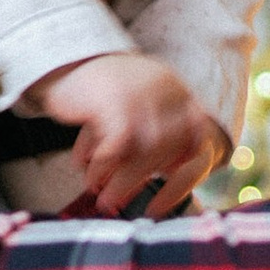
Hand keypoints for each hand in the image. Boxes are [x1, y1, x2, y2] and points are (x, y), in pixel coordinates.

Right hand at [35, 49, 223, 216]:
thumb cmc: (105, 100)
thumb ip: (153, 152)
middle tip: (113, 202)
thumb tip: (154, 202)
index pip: (201, 146)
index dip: (181, 184)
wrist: (68, 61)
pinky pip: (116, 146)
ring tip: (98, 192)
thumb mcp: (140, 118)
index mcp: (183, 99)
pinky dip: (100, 166)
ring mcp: (144, 93)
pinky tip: (83, 169)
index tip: (155, 208)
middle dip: (136, 182)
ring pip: (144, 151)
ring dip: (118, 179)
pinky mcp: (114, 97)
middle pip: (168, 151)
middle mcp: (171, 92)